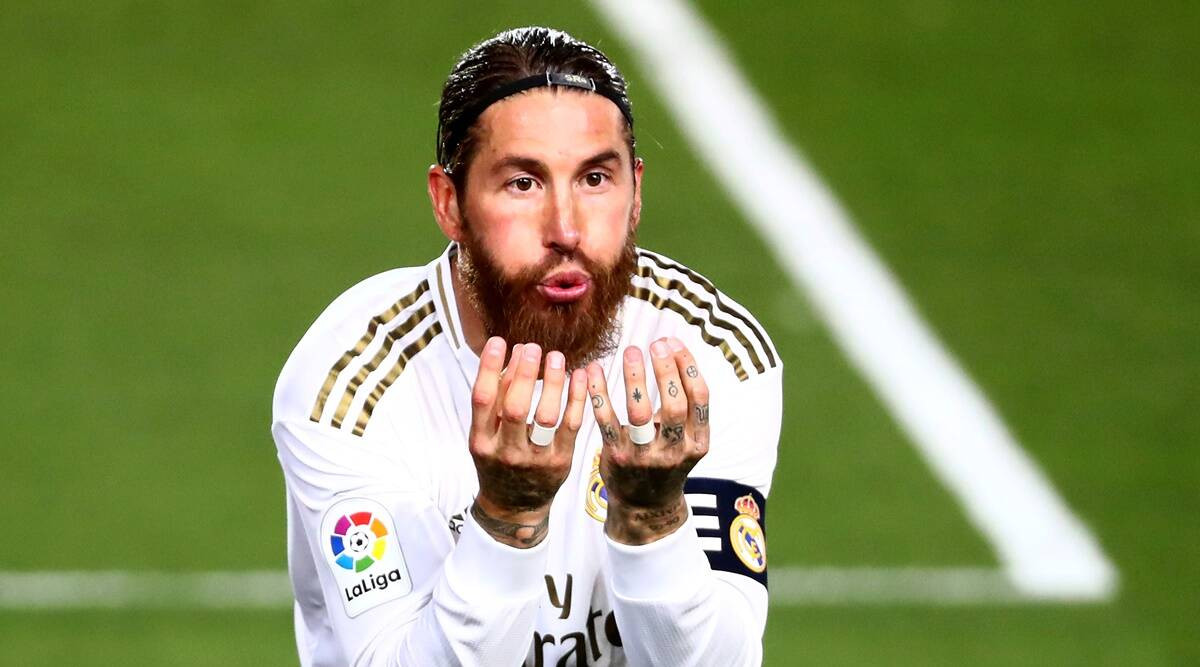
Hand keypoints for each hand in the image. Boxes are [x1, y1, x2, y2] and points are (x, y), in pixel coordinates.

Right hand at [469, 337, 587, 547]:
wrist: (514, 507)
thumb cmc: (498, 461)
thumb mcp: (486, 435)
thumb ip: (496, 400)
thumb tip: (514, 354)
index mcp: (480, 441)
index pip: (482, 398)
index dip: (490, 368)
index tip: (500, 342)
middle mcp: (505, 451)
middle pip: (516, 407)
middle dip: (525, 374)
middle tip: (533, 347)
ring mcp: (535, 459)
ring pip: (546, 416)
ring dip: (553, 383)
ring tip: (557, 357)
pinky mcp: (561, 462)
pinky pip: (571, 426)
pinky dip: (576, 398)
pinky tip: (580, 376)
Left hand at [588, 337, 710, 544]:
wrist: (645, 506)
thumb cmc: (666, 460)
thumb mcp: (686, 439)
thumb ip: (683, 406)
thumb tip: (673, 351)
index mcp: (698, 442)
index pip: (700, 398)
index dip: (688, 366)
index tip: (674, 343)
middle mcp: (675, 450)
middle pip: (674, 404)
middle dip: (666, 370)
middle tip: (656, 344)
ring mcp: (645, 456)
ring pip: (640, 413)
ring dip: (635, 378)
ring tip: (631, 351)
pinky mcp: (617, 457)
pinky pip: (606, 420)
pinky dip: (599, 393)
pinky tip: (593, 370)